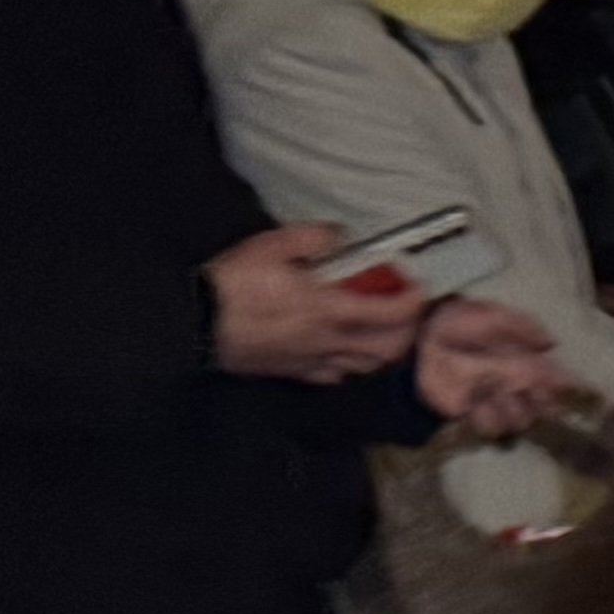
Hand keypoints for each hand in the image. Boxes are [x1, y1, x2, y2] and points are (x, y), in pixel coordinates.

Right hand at [208, 226, 429, 384]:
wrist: (194, 323)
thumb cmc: (231, 285)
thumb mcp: (272, 245)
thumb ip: (314, 238)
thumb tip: (339, 237)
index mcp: (327, 309)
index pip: (389, 314)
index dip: (412, 303)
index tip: (419, 289)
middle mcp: (326, 341)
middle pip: (386, 350)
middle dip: (406, 333)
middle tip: (406, 313)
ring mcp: (310, 361)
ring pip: (363, 367)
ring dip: (381, 351)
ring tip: (381, 330)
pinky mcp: (291, 372)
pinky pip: (331, 376)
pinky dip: (348, 365)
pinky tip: (342, 349)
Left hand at [417, 299, 567, 433]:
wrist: (419, 341)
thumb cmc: (457, 324)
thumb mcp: (492, 316)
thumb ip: (523, 326)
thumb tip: (552, 344)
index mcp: (523, 357)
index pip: (553, 376)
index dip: (563, 383)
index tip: (569, 387)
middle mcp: (515, 381)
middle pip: (545, 406)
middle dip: (544, 403)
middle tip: (528, 391)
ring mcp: (495, 399)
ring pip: (523, 420)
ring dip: (516, 411)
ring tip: (496, 393)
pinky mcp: (473, 412)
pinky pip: (494, 427)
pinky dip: (489, 419)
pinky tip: (476, 403)